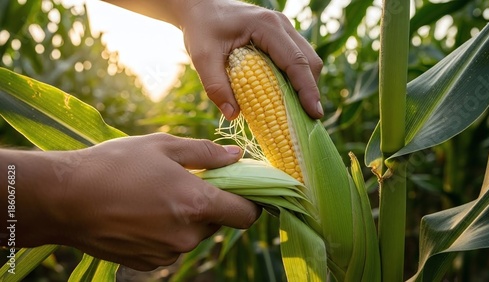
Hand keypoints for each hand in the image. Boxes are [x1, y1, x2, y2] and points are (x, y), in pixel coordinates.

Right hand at [23, 134, 259, 270]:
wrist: (64, 199)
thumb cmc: (114, 166)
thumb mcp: (163, 146)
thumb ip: (207, 153)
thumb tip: (238, 157)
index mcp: (197, 204)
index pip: (246, 214)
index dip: (252, 201)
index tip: (245, 188)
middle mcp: (187, 235)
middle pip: (219, 222)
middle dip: (211, 203)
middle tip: (189, 182)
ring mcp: (167, 253)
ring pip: (194, 234)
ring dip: (188, 216)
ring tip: (159, 195)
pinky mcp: (149, 264)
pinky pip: (172, 246)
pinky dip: (168, 230)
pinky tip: (144, 212)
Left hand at [178, 0, 323, 119]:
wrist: (201, 7)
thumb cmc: (202, 28)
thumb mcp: (202, 57)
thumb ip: (216, 86)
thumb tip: (232, 115)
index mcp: (266, 26)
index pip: (296, 61)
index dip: (307, 89)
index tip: (314, 113)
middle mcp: (281, 25)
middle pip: (310, 61)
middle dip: (311, 91)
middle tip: (309, 119)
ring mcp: (284, 29)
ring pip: (307, 60)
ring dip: (306, 85)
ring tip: (299, 112)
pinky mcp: (281, 37)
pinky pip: (297, 59)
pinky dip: (297, 79)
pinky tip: (288, 97)